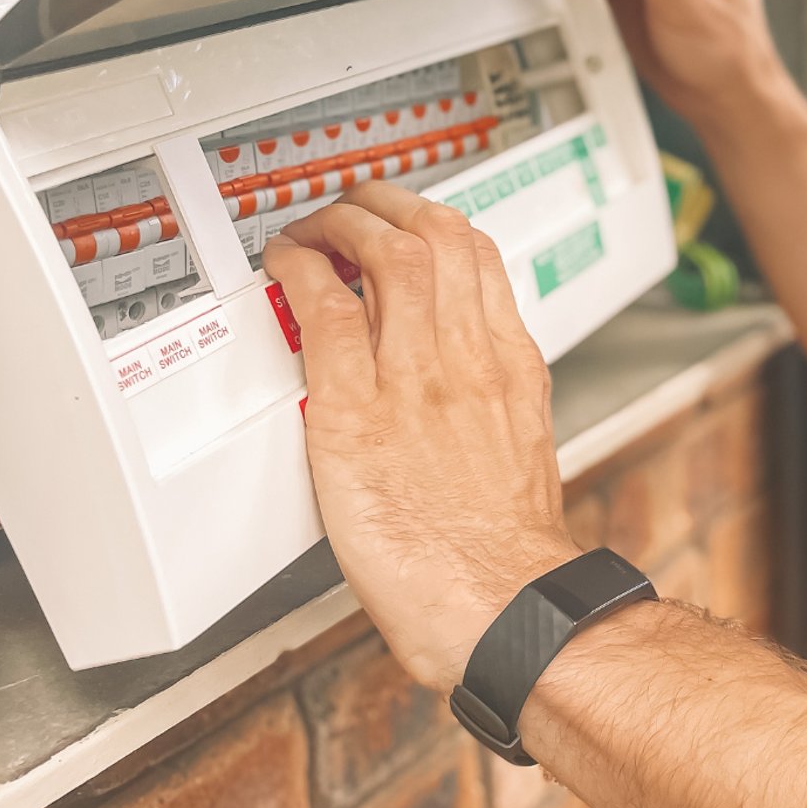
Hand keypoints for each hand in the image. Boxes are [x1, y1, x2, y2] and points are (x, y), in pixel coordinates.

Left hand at [262, 181, 581, 691]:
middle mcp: (470, 359)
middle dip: (388, 204)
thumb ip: (490, 401)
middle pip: (439, 237)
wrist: (502, 604)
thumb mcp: (520, 449)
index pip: (481, 258)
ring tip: (316, 229)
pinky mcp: (356, 416)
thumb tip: (459, 386)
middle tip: (353, 208)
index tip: (406, 223)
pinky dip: (301, 275)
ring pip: (388, 256)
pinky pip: (328, 315)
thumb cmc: (503, 550)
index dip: (435, 223)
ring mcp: (415, 381)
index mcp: (511, 367)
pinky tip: (286, 268)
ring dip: (343, 224)